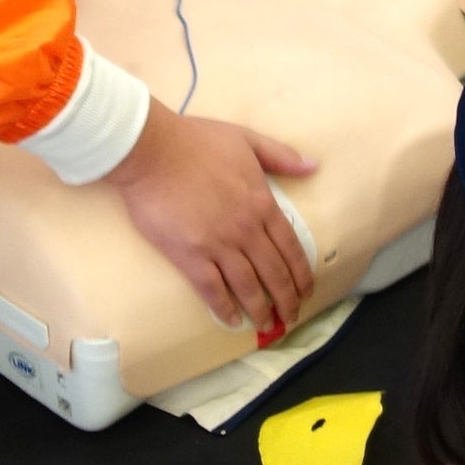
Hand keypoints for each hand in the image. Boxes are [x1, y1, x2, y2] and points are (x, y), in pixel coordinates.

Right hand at [106, 103, 319, 332]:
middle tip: (292, 317)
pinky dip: (225, 308)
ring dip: (262, 309)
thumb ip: (281, 155)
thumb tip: (313, 166)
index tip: (307, 291)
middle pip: (274, 272)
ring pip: (248, 286)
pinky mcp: (189, 255)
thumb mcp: (246, 139)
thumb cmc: (196, 141)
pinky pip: (212, 289)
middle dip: (287, 299)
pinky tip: (233, 320)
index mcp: (261, 203)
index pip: (290, 247)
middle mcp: (245, 229)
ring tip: (269, 325)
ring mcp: (218, 244)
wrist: (152, 150)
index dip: (301, 273)